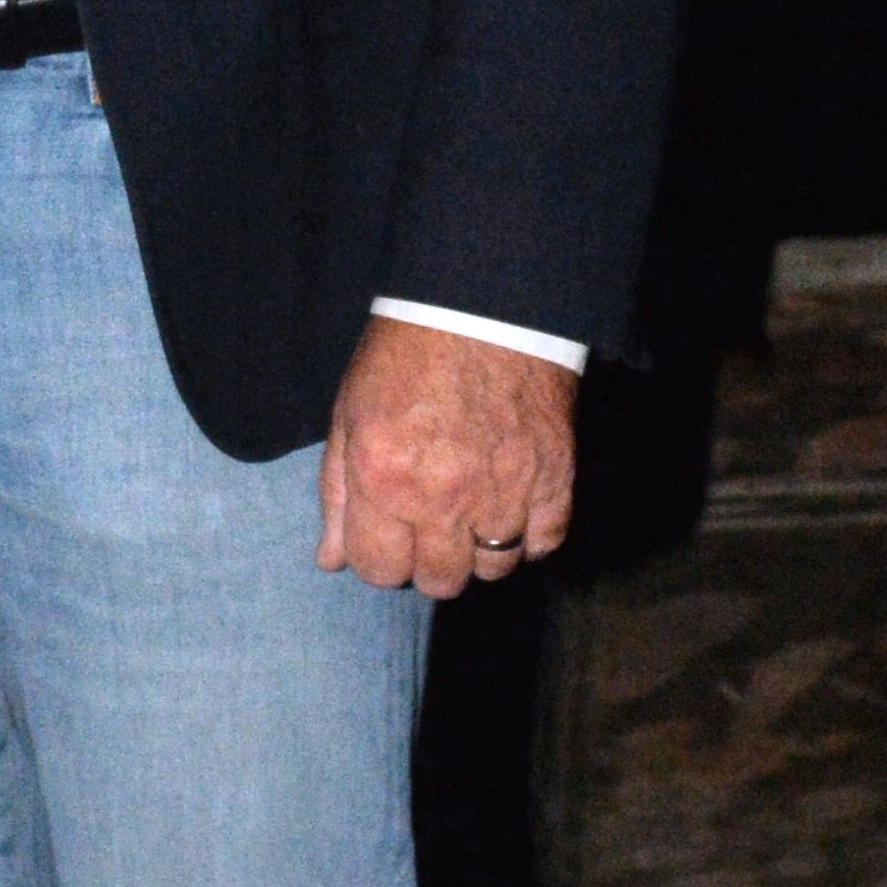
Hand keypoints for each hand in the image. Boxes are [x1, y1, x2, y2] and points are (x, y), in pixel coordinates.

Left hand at [317, 318, 576, 599]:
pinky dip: (528, 537)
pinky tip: (512, 510)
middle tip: (429, 528)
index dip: (378, 560)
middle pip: (439, 581)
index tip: (386, 538)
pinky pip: (544, 543)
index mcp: (385, 481)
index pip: (379, 570)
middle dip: (428, 563)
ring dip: (479, 552)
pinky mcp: (554, 478)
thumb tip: (332, 560)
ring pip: (493, 570)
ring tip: (471, 516)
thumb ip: (338, 494)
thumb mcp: (349, 416)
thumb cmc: (406, 356)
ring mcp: (505, 492)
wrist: (484, 305)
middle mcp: (444, 498)